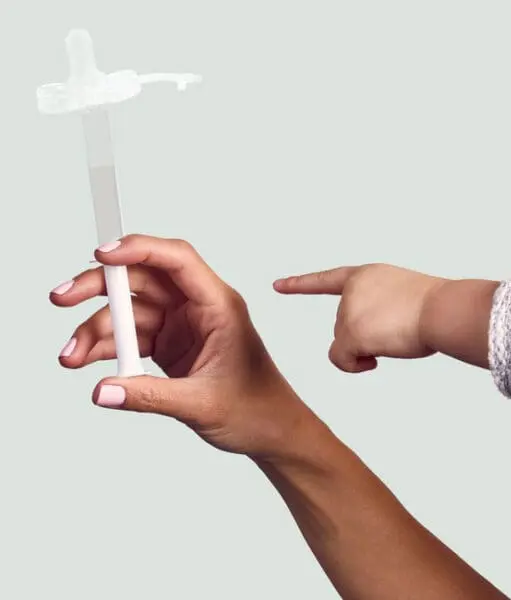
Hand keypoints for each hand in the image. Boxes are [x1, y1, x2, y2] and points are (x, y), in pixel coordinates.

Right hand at [49, 234, 313, 458]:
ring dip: (96, 328)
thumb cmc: (255, 408)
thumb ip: (150, 397)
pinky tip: (87, 361)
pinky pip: (132, 336)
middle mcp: (199, 307)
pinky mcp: (171, 344)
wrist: (269, 430)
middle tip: (61, 299)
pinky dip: (107, 347)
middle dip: (101, 288)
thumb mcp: (202, 403)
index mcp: (219, 305)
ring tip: (70, 356)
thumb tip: (101, 391)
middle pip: (143, 279)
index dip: (138, 249)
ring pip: (131, 311)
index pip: (178, 260)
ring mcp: (183, 325)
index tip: (100, 255)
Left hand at [274, 264, 446, 372]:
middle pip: (344, 326)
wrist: (443, 310)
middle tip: (396, 332)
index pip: (327, 280)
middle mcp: (352, 290)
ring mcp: (349, 310)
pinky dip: (355, 366)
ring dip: (366, 350)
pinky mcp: (349, 332)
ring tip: (395, 338)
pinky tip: (375, 359)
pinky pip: (341, 360)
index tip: (278, 285)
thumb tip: (363, 347)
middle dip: (365, 338)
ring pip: (345, 345)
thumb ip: (377, 311)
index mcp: (366, 276)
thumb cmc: (436, 307)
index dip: (301, 284)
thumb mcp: (402, 297)